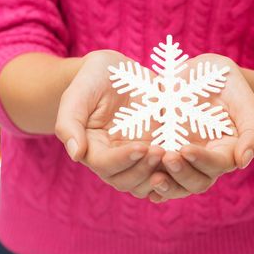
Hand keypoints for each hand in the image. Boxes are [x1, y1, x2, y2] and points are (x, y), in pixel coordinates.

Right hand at [55, 50, 164, 197]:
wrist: (118, 70)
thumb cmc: (93, 78)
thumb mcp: (78, 93)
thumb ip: (70, 123)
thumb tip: (76, 154)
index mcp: (91, 148)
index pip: (104, 165)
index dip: (122, 160)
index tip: (142, 146)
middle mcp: (112, 158)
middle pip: (124, 181)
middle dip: (143, 170)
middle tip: (161, 150)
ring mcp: (134, 158)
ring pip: (144, 184)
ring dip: (158, 176)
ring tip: (172, 155)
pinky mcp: (155, 150)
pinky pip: (164, 172)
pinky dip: (173, 172)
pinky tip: (184, 158)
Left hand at [148, 54, 253, 200]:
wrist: (192, 72)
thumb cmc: (222, 80)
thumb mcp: (241, 95)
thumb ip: (253, 129)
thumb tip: (243, 161)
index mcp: (228, 149)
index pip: (219, 165)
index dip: (203, 161)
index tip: (185, 148)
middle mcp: (206, 160)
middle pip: (198, 182)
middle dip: (182, 174)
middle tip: (167, 157)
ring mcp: (183, 160)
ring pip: (177, 186)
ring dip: (166, 185)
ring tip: (152, 176)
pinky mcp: (163, 154)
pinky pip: (157, 176)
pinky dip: (150, 184)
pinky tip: (142, 181)